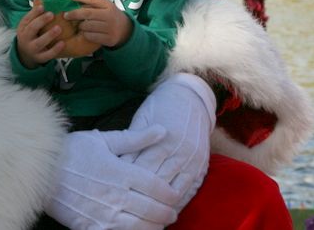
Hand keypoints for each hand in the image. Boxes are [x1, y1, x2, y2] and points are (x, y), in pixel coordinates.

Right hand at [16, 3, 63, 68]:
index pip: (27, 19)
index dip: (34, 12)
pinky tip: (62, 43)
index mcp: (23, 27)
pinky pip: (47, 55)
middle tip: (51, 14)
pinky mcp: (40, 58)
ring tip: (59, 28)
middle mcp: (25, 38)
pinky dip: (55, 50)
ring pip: (39, 43)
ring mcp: (32, 49)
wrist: (26, 54)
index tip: (43, 6)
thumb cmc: (31, 34)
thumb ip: (36, 12)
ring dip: (49, 35)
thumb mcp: (29, 23)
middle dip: (41, 21)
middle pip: (31, 30)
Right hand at [46, 126, 180, 229]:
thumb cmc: (71, 151)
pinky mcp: (91, 227)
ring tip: (157, 224)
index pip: (157, 187)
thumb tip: (162, 130)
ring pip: (140, 227)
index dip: (170, 194)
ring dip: (154, 227)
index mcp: (121, 172)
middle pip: (154, 210)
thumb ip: (135, 138)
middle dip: (167, 213)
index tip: (174, 195)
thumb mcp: (103, 139)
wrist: (39, 170)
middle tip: (171, 213)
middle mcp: (116, 196)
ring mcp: (104, 215)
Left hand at [65, 0, 132, 47]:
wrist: (124, 30)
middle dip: (74, 14)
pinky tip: (85, 33)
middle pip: (88, 14)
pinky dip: (86, 34)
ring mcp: (110, 28)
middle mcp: (110, 16)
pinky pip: (91, 37)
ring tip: (79, 25)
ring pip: (88, 26)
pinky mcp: (109, 39)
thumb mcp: (104, 6)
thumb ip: (91, 1)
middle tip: (66, 15)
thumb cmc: (108, 15)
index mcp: (108, 5)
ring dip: (80, 26)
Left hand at [122, 74, 215, 207]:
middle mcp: (179, 152)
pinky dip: (175, 203)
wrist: (191, 98)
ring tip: (142, 215)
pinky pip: (188, 192)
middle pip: (157, 182)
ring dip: (158, 203)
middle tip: (123, 207)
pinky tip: (163, 210)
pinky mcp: (200, 167)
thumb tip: (116, 162)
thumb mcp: (142, 117)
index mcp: (162, 139)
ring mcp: (191, 161)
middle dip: (140, 195)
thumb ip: (133, 140)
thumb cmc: (160, 107)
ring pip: (173, 191)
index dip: (126, 180)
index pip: (141, 167)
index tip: (112, 190)